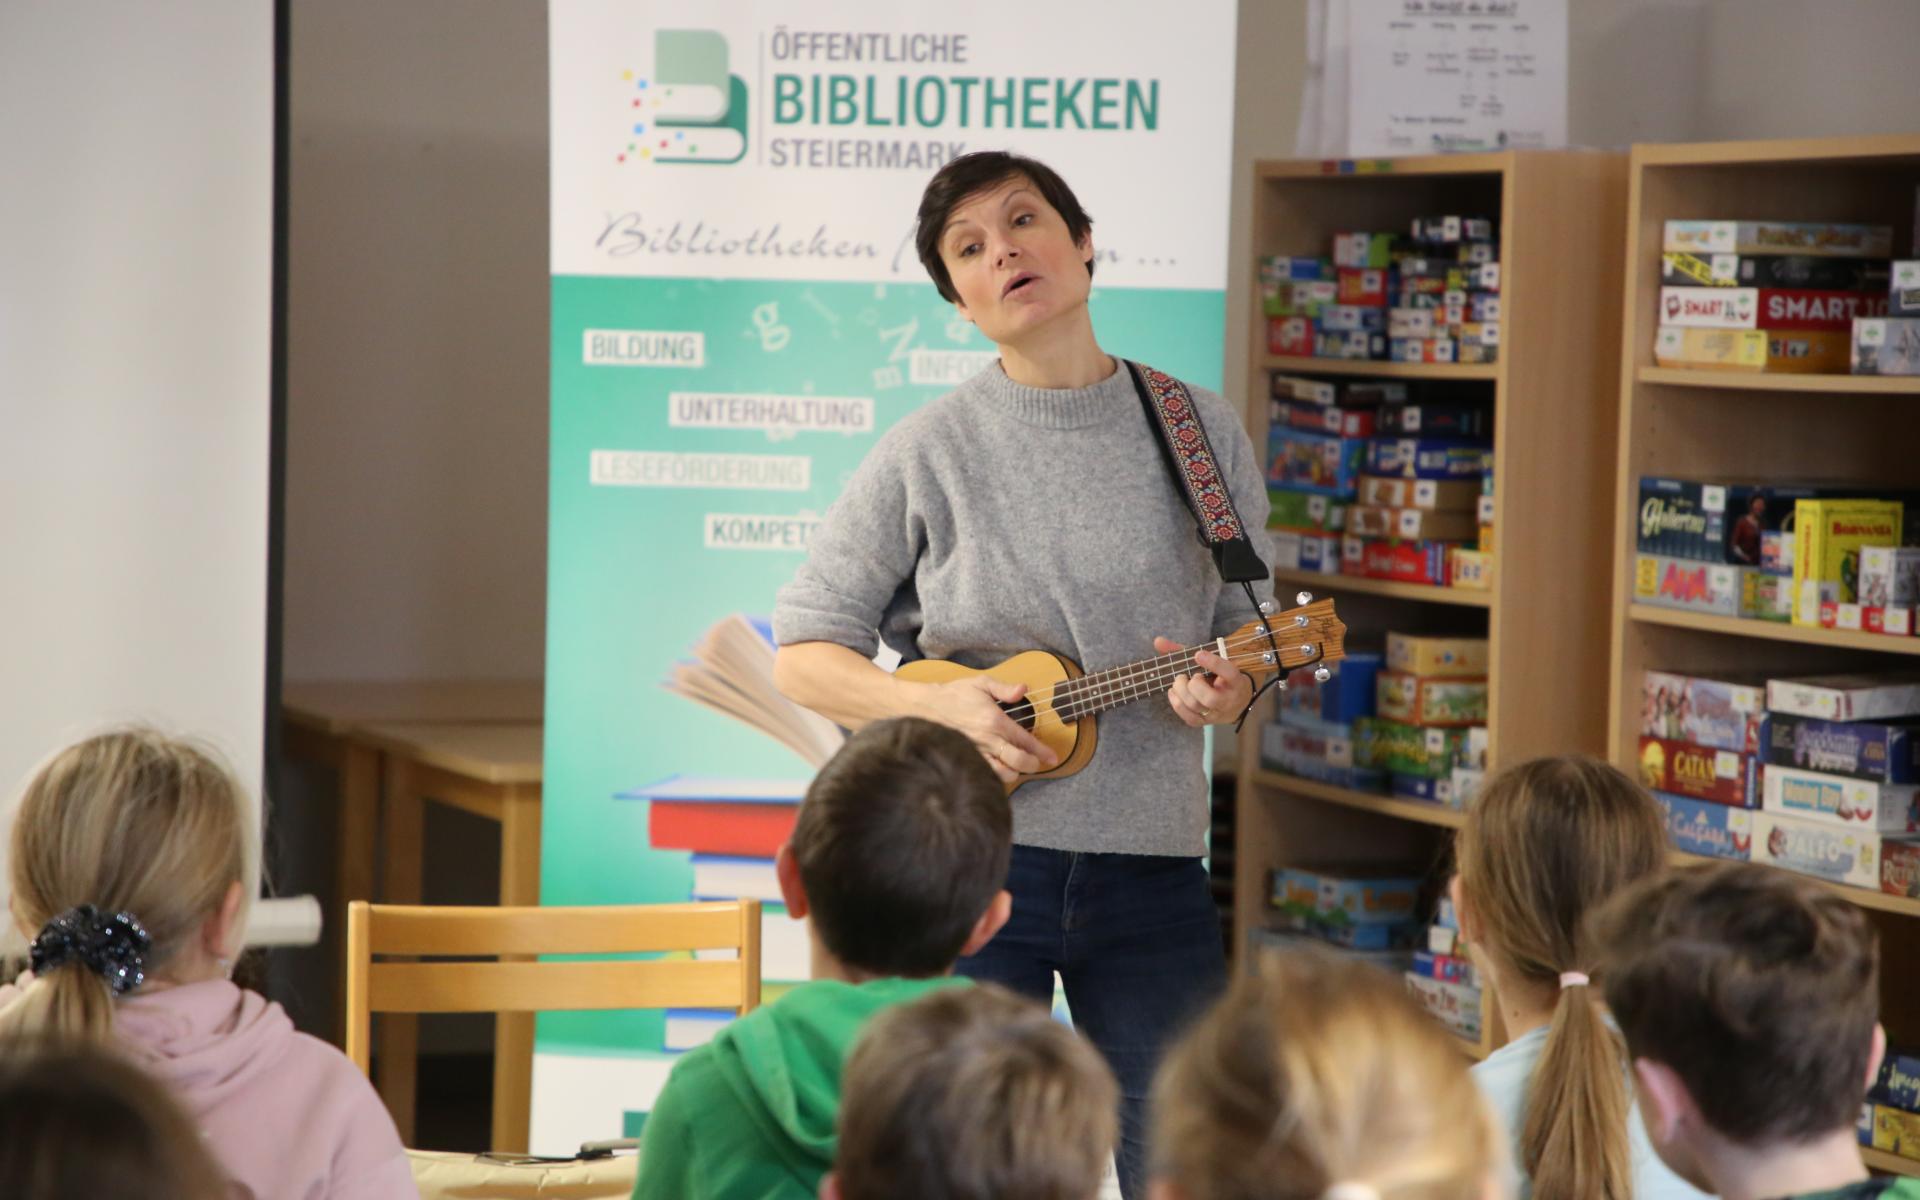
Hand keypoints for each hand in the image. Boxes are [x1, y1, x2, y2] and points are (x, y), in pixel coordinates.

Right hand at [909, 675, 1059, 784]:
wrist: (924, 708)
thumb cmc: (953, 695)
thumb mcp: (981, 683)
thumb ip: (1004, 688)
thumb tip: (1024, 689)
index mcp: (994, 721)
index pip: (1025, 740)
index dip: (1042, 751)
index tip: (1053, 758)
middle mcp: (987, 740)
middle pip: (1018, 762)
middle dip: (1033, 765)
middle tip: (1037, 763)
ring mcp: (976, 753)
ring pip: (1003, 774)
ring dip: (1014, 772)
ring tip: (1017, 765)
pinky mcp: (965, 760)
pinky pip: (986, 775)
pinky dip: (996, 776)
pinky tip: (1000, 768)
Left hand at [1158, 636, 1252, 726]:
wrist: (1235, 702)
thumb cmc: (1219, 677)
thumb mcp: (1210, 662)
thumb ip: (1185, 652)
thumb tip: (1158, 641)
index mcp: (1236, 680)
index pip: (1229, 672)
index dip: (1214, 663)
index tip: (1198, 654)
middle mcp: (1229, 699)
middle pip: (1209, 698)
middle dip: (1192, 685)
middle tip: (1186, 676)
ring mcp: (1217, 713)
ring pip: (1197, 707)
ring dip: (1181, 692)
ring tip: (1179, 682)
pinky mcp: (1206, 722)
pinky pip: (1190, 718)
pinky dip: (1177, 704)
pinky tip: (1173, 693)